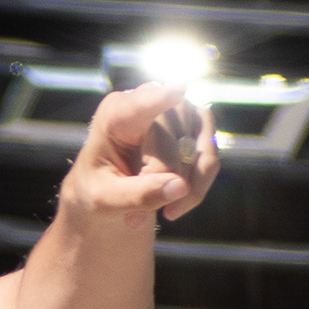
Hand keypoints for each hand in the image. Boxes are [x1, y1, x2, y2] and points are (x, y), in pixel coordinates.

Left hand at [66, 84, 220, 230]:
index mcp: (115, 114)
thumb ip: (137, 195)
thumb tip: (180, 187)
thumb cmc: (98, 187)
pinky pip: (210, 159)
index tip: (179, 90)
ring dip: (185, 190)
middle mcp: (149, 102)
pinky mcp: (198, 122)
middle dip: (162, 184)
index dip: (160, 99)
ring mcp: (178, 108)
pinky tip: (175, 202)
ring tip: (159, 210)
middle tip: (134, 218)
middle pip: (172, 144)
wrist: (108, 187)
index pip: (140, 105)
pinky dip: (198, 187)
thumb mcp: (104, 200)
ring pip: (198, 152)